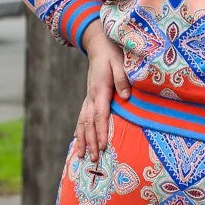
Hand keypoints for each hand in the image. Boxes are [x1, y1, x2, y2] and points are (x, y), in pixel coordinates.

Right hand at [74, 25, 130, 163]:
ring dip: (82, 140)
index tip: (103, 146)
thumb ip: (123, 79)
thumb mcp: (120, 63)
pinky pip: (81, 118)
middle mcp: (91, 96)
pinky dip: (79, 131)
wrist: (99, 46)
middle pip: (88, 123)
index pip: (100, 115)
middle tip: (93, 159)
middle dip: (91, 142)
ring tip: (80, 156)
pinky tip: (78, 141)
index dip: (101, 132)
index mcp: (100, 90)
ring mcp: (88, 98)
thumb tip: (126, 96)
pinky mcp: (88, 98)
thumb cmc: (112, 55)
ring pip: (82, 122)